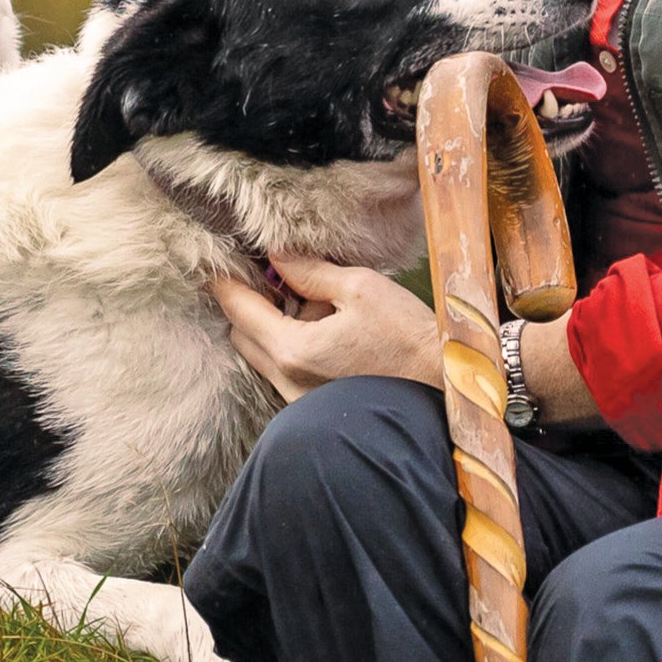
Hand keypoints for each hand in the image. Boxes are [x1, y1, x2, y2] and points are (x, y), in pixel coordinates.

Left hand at [211, 254, 442, 403]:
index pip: (240, 309)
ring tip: (310, 300)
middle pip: (242, 334)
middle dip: (248, 303)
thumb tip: (278, 254)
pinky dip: (290, 345)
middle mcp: (287, 380)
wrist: (443, 390)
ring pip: (262, 354)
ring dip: (272, 325)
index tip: (218, 261)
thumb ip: (312, 271)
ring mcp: (298, 399)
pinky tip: (322, 327)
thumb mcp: (361, 289)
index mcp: (293, 349)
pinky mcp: (314, 407)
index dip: (226, 281)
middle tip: (271, 274)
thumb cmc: (407, 339)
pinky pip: (283, 370)